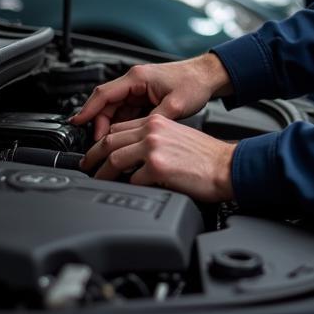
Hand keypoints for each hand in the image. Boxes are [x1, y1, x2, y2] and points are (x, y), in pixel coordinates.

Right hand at [70, 53, 231, 142]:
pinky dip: (122, 124)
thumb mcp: (174, 105)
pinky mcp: (145, 97)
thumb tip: (137, 137)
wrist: (208, 76)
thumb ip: (153, 121)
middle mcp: (135, 81)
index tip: (76, 124)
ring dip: (110, 125)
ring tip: (109, 144)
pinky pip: (126, 112)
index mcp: (137, 78)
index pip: (103, 94)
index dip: (88, 110)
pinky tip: (123, 137)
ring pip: (115, 109)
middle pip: (106, 104)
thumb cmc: (194, 83)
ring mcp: (139, 89)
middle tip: (98, 145)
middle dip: (99, 124)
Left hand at [81, 114, 235, 200]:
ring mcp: (153, 148)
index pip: (120, 127)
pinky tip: (126, 192)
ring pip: (113, 158)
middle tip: (87, 167)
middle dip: (93, 155)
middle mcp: (153, 130)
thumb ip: (153, 139)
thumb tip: (130, 153)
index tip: (97, 151)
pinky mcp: (156, 168)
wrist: (226, 166)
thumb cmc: (206, 156)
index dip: (103, 140)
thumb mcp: (177, 136)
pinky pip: (130, 180)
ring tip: (97, 181)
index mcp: (158, 121)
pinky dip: (126, 187)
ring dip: (101, 173)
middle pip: (110, 140)